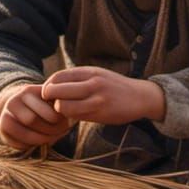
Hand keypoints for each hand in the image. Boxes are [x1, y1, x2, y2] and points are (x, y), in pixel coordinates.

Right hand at [0, 83, 73, 150]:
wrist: (20, 106)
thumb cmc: (43, 104)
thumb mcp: (51, 99)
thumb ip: (60, 104)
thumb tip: (70, 116)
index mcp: (28, 91)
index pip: (47, 112)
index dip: (58, 121)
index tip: (66, 123)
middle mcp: (13, 101)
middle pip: (33, 121)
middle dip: (50, 130)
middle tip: (60, 133)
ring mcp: (5, 115)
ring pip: (25, 134)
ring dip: (41, 140)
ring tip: (51, 138)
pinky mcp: (2, 129)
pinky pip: (17, 143)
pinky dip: (30, 145)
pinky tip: (38, 141)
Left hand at [42, 66, 164, 125]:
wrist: (140, 97)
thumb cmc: (114, 86)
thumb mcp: (97, 74)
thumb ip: (77, 78)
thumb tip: (51, 86)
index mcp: (89, 72)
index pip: (57, 76)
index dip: (48, 85)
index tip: (49, 92)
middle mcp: (92, 83)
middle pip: (56, 90)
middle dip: (49, 98)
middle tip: (53, 103)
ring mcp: (96, 99)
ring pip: (62, 106)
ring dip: (60, 110)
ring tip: (65, 110)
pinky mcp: (100, 114)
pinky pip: (75, 116)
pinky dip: (70, 117)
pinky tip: (76, 115)